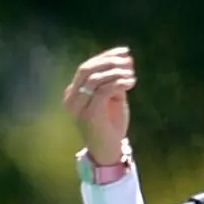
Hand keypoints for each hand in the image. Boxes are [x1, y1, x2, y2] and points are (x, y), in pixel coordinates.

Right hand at [63, 47, 135, 163]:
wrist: (107, 151)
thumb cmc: (110, 126)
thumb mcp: (112, 99)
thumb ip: (113, 81)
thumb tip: (125, 60)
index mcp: (73, 93)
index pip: (86, 67)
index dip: (106, 56)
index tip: (124, 51)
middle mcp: (72, 99)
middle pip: (87, 69)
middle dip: (110, 61)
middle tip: (129, 60)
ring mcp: (79, 107)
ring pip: (95, 79)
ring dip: (116, 72)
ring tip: (132, 73)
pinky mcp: (90, 115)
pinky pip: (104, 91)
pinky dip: (119, 83)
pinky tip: (131, 82)